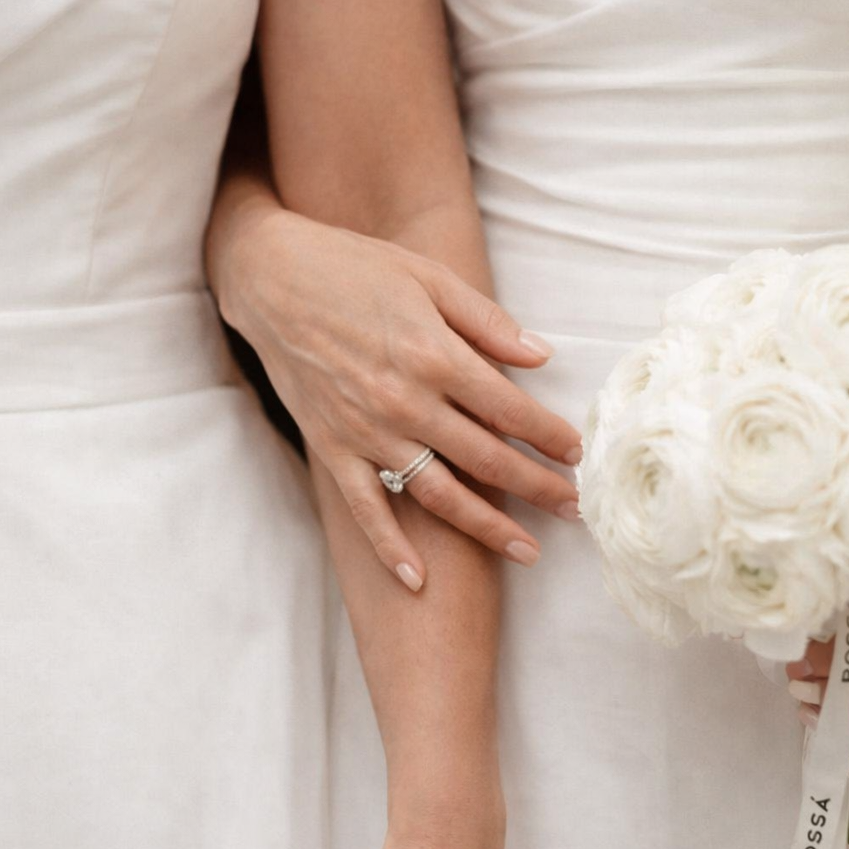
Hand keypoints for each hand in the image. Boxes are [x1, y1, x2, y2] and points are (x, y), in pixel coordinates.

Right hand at [214, 192, 581, 587]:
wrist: (270, 279)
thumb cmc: (354, 269)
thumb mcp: (429, 277)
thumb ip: (486, 321)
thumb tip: (541, 354)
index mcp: (435, 355)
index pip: (510, 410)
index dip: (549, 436)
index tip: (578, 455)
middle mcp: (406, 402)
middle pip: (487, 460)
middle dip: (538, 489)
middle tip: (577, 512)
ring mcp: (367, 431)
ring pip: (440, 494)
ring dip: (487, 528)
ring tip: (527, 551)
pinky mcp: (333, 449)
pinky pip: (366, 509)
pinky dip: (390, 548)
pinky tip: (418, 580)